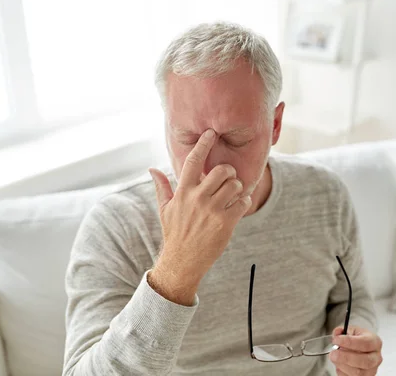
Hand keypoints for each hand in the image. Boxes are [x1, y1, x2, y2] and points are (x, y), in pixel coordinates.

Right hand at [147, 129, 251, 304]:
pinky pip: (243, 202)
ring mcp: (212, 211)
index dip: (203, 144)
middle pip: (221, 170)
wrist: (182, 261)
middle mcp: (197, 199)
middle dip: (228, 171)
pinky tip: (237, 207)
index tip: (211, 132)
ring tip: (233, 193)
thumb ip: (162, 187)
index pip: (193, 161)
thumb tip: (151, 169)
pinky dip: (243, 202)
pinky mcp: (225, 223)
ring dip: (237, 187)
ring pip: (235, 185)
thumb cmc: (174, 233)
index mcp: (183, 192)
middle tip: (228, 178)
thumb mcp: (164, 209)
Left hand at [329, 326, 382, 375]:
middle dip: (346, 357)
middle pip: (364, 361)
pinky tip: (339, 364)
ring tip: (334, 357)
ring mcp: (371, 370)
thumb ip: (343, 331)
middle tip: (334, 352)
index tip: (337, 340)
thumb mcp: (352, 331)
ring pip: (358, 372)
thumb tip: (337, 333)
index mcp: (375, 342)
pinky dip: (342, 371)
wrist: (363, 350)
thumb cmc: (359, 340)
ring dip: (342, 365)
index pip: (365, 343)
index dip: (349, 342)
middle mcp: (376, 357)